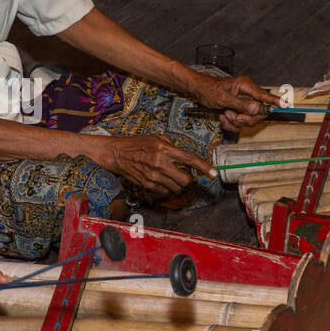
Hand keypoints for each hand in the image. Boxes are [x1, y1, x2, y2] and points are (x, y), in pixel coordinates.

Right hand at [98, 134, 215, 196]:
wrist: (116, 154)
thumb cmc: (136, 144)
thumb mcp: (155, 138)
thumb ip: (171, 145)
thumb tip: (184, 156)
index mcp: (164, 148)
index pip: (189, 159)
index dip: (204, 167)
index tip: (214, 174)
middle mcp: (160, 162)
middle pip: (185, 179)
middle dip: (188, 179)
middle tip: (183, 174)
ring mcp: (153, 175)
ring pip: (176, 188)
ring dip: (178, 185)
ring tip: (170, 177)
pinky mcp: (147, 185)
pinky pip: (165, 192)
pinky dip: (167, 189)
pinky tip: (161, 181)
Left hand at [193, 74, 282, 131]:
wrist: (198, 93)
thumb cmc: (209, 90)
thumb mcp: (223, 98)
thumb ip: (240, 104)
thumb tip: (256, 108)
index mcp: (246, 86)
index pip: (264, 95)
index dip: (275, 102)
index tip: (286, 105)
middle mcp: (248, 95)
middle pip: (258, 113)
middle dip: (245, 118)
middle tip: (233, 116)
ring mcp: (244, 104)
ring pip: (249, 120)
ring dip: (235, 121)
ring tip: (225, 114)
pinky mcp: (239, 111)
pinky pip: (240, 124)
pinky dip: (231, 124)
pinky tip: (223, 117)